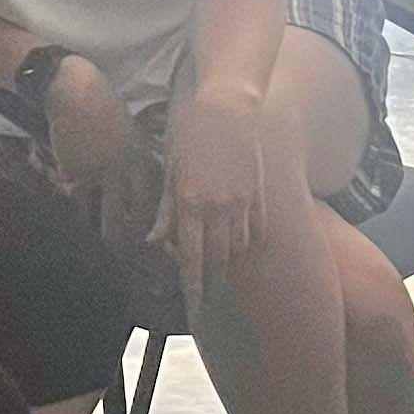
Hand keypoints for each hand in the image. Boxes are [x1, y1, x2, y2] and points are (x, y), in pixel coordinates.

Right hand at [41, 54, 149, 260]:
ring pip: (109, 214)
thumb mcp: (133, 139)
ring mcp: (102, 172)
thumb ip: (140, 167)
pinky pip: (80, 201)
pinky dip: (79, 214)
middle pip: (137, 212)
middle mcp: (129, 169)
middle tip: (135, 261)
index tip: (163, 248)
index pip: (158, 201)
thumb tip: (146, 198)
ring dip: (109, 236)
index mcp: (146, 160)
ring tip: (108, 252)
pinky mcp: (77, 172)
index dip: (161, 227)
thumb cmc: (106, 113)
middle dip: (136, 239)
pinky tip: (79, 227)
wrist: (76, 92)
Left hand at [158, 75, 267, 290]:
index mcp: (190, 201)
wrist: (230, 103)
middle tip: (205, 299)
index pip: (192, 259)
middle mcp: (218, 206)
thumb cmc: (191, 132)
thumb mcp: (170, 168)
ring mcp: (243, 201)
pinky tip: (237, 243)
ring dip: (227, 264)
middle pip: (218, 261)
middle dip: (211, 285)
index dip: (193, 289)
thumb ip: (165, 209)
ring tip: (218, 271)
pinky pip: (256, 229)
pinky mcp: (259, 192)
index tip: (192, 310)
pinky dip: (246, 242)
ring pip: (238, 248)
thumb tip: (154, 240)